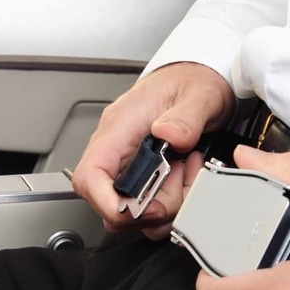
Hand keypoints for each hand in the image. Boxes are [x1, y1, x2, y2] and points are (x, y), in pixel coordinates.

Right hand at [72, 62, 233, 239]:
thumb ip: (186, 117)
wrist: (197, 78)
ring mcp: (127, 162)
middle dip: (144, 210)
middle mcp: (117, 147)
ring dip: (162, 205)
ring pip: (128, 208)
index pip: (90, 175)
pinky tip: (184, 179)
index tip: (136, 211)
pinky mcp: (140, 172)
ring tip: (184, 177)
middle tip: (175, 194)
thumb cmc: (191, 82)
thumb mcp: (199, 95)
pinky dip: (169, 201)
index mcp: (120, 127)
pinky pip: (144, 202)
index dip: (106, 202)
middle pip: (106, 201)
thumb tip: (169, 135)